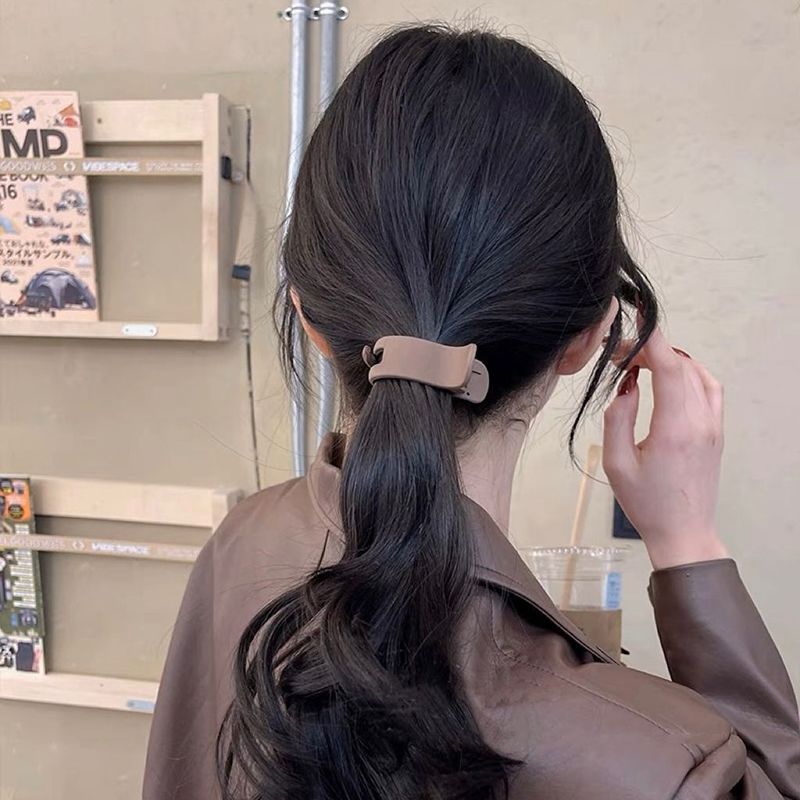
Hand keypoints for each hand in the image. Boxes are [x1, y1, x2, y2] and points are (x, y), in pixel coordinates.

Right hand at [602, 326, 727, 569]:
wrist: (683, 532)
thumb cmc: (646, 503)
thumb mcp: (616, 463)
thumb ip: (617, 419)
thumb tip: (627, 388)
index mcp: (675, 428)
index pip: (670, 367)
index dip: (652, 338)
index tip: (635, 320)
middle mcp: (701, 422)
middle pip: (682, 365)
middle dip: (651, 350)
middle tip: (621, 358)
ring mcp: (714, 426)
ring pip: (698, 373)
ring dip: (670, 361)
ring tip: (640, 367)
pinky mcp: (717, 431)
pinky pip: (710, 388)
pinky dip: (689, 374)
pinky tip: (669, 380)